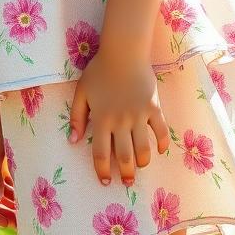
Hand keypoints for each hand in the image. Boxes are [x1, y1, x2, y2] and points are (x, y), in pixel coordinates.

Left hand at [66, 47, 169, 185]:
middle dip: (126, 174)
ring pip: (144, 149)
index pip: (101, 153)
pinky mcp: (154, 108)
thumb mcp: (81, 92)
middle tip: (127, 182)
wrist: (124, 52)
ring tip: (141, 167)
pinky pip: (161, 131)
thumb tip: (72, 140)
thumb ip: (76, 116)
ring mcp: (139, 115)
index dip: (102, 171)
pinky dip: (162, 143)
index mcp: (101, 119)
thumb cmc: (99, 70)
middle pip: (124, 156)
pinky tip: (159, 150)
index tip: (105, 181)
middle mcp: (120, 121)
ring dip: (143, 162)